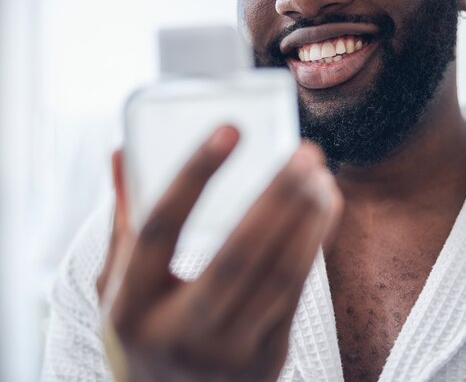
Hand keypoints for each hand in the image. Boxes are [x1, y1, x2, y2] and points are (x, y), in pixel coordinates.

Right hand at [97, 126, 342, 381]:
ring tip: (322, 176)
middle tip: (305, 151)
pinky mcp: (267, 357)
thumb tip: (121, 152)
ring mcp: (228, 350)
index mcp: (131, 306)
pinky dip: (314, 244)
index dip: (195, 175)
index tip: (230, 130)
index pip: (159, 230)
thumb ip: (124, 221)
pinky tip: (324, 209)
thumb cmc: (144, 335)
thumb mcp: (118, 287)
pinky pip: (297, 292)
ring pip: (280, 274)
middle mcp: (179, 331)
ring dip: (308, 218)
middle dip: (278, 196)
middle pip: (236, 253)